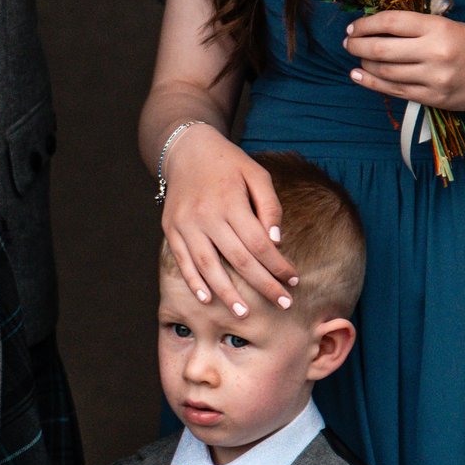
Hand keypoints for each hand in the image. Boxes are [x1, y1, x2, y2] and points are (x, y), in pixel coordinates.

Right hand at [159, 123, 293, 316]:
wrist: (187, 150)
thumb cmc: (229, 163)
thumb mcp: (257, 174)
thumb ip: (270, 206)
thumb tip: (277, 240)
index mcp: (230, 201)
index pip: (259, 243)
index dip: (278, 265)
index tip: (294, 280)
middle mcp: (206, 215)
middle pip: (238, 259)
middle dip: (262, 284)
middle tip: (283, 304)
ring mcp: (185, 224)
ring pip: (208, 266)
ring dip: (227, 293)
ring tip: (243, 314)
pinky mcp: (171, 229)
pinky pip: (182, 261)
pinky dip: (194, 282)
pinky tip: (208, 299)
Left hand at [344, 11, 464, 113]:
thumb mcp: (448, 25)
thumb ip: (415, 27)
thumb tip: (373, 27)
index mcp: (439, 28)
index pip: (391, 22)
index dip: (366, 24)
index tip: (353, 27)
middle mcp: (436, 53)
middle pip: (382, 49)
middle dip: (357, 45)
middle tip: (347, 43)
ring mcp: (435, 79)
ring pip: (385, 72)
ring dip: (364, 64)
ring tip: (357, 58)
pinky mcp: (434, 99)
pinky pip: (395, 91)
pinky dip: (372, 83)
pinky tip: (359, 76)